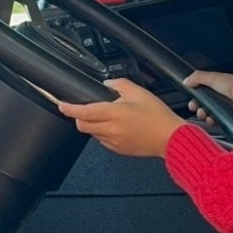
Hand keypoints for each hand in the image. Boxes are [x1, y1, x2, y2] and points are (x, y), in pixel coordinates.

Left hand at [58, 76, 181, 156]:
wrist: (170, 138)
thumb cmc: (158, 116)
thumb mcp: (139, 92)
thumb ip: (120, 84)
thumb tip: (108, 83)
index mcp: (113, 113)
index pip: (83, 112)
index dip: (69, 108)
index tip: (62, 105)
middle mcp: (110, 129)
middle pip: (82, 125)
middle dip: (80, 117)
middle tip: (86, 109)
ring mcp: (113, 141)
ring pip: (93, 133)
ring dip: (94, 125)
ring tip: (109, 117)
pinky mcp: (118, 150)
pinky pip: (103, 141)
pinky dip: (104, 133)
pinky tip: (117, 127)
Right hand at [184, 70, 232, 123]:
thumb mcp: (215, 78)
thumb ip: (199, 78)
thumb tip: (186, 80)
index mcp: (222, 87)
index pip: (205, 93)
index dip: (196, 98)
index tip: (192, 103)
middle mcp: (226, 98)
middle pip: (207, 106)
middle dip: (200, 109)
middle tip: (199, 110)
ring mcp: (230, 110)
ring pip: (213, 116)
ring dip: (206, 117)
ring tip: (207, 116)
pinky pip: (221, 124)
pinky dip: (215, 124)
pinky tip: (214, 123)